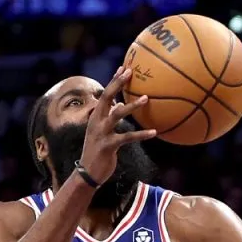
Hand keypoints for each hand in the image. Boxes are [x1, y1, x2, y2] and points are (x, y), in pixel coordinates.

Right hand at [77, 66, 155, 183]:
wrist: (88, 173)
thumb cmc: (98, 152)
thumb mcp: (103, 132)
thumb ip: (110, 118)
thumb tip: (119, 104)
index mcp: (96, 117)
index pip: (105, 94)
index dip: (114, 81)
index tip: (124, 68)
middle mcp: (96, 121)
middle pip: (106, 97)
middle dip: (118, 83)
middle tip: (131, 72)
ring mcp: (101, 133)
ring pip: (117, 114)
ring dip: (132, 106)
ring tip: (147, 98)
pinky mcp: (108, 146)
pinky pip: (127, 137)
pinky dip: (141, 135)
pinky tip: (154, 132)